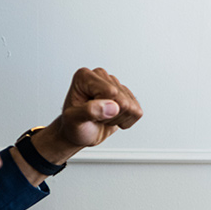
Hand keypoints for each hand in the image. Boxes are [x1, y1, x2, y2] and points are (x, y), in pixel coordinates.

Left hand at [12, 68, 142, 185]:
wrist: (80, 133)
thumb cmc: (73, 126)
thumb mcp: (73, 121)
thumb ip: (89, 111)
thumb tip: (113, 106)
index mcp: (85, 76)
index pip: (110, 92)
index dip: (103, 108)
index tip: (89, 112)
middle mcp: (101, 76)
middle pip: (123, 101)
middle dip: (110, 116)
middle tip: (95, 117)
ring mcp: (116, 84)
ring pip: (132, 107)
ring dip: (117, 119)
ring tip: (102, 117)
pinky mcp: (127, 95)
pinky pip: (137, 112)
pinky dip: (125, 121)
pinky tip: (112, 117)